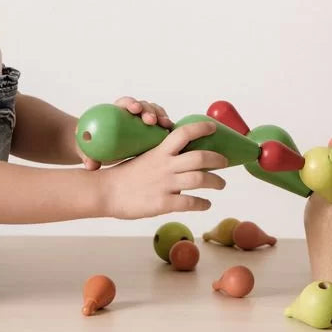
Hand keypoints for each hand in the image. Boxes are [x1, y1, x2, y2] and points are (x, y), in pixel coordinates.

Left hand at [79, 96, 172, 169]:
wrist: (102, 153)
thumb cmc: (93, 149)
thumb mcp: (89, 153)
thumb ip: (88, 158)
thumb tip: (91, 165)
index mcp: (114, 114)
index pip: (124, 103)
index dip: (131, 103)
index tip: (134, 109)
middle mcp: (130, 115)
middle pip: (142, 106)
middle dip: (148, 110)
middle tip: (151, 121)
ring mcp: (141, 121)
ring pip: (154, 112)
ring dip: (161, 116)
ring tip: (166, 125)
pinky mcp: (149, 129)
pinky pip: (160, 123)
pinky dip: (165, 124)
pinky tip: (170, 130)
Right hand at [98, 120, 228, 218]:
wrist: (105, 192)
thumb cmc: (125, 175)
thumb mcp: (145, 157)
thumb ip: (163, 156)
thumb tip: (182, 155)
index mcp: (159, 151)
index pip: (184, 133)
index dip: (201, 128)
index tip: (213, 128)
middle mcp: (165, 166)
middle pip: (200, 157)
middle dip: (217, 159)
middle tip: (225, 162)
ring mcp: (165, 184)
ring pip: (200, 180)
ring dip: (216, 182)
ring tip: (221, 184)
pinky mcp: (163, 203)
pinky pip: (190, 203)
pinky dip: (202, 203)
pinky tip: (207, 204)